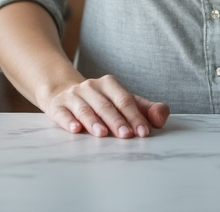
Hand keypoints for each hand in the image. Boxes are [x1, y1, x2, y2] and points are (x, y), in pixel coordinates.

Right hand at [39, 74, 169, 138]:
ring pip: (85, 109)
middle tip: (126, 135)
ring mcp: (73, 95)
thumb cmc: (100, 101)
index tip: (143, 132)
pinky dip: (69, 121)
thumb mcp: (122, 101)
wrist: (63, 92)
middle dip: (117, 121)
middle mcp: (91, 87)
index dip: (135, 116)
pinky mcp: (57, 106)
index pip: (125, 100)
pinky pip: (63, 113)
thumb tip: (161, 117)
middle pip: (106, 105)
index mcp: (110, 84)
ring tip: (103, 134)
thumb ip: (145, 109)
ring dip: (94, 121)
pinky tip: (75, 130)